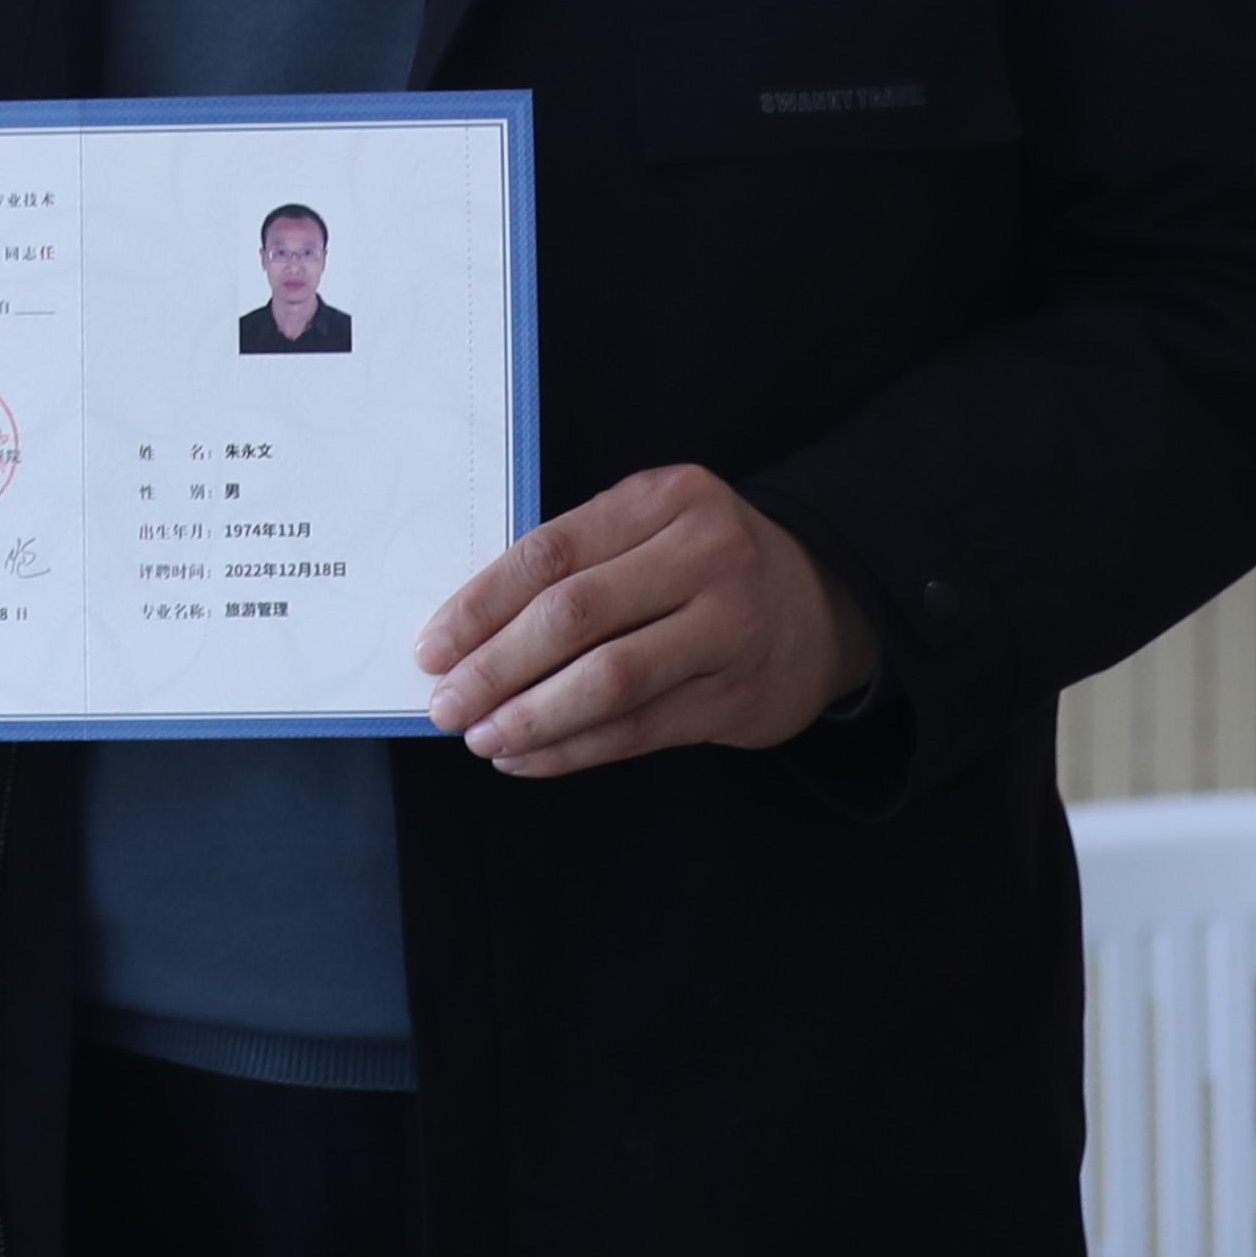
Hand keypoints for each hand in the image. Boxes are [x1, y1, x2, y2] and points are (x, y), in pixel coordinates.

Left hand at [415, 462, 878, 780]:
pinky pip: (638, 730)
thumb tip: (466, 630)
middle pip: (574, 616)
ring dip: (531, 716)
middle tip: (446, 702)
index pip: (551, 553)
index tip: (432, 646)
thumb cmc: (702, 563)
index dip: (482, 605)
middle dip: (495, 666)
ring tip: (481, 737)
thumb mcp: (650, 527)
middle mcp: (705, 556)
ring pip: (608, 681)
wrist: (822, 603)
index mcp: (665, 499)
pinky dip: (572, 748)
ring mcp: (728, 629)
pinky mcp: (738, 696)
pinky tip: (527, 757)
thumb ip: (577, 560)